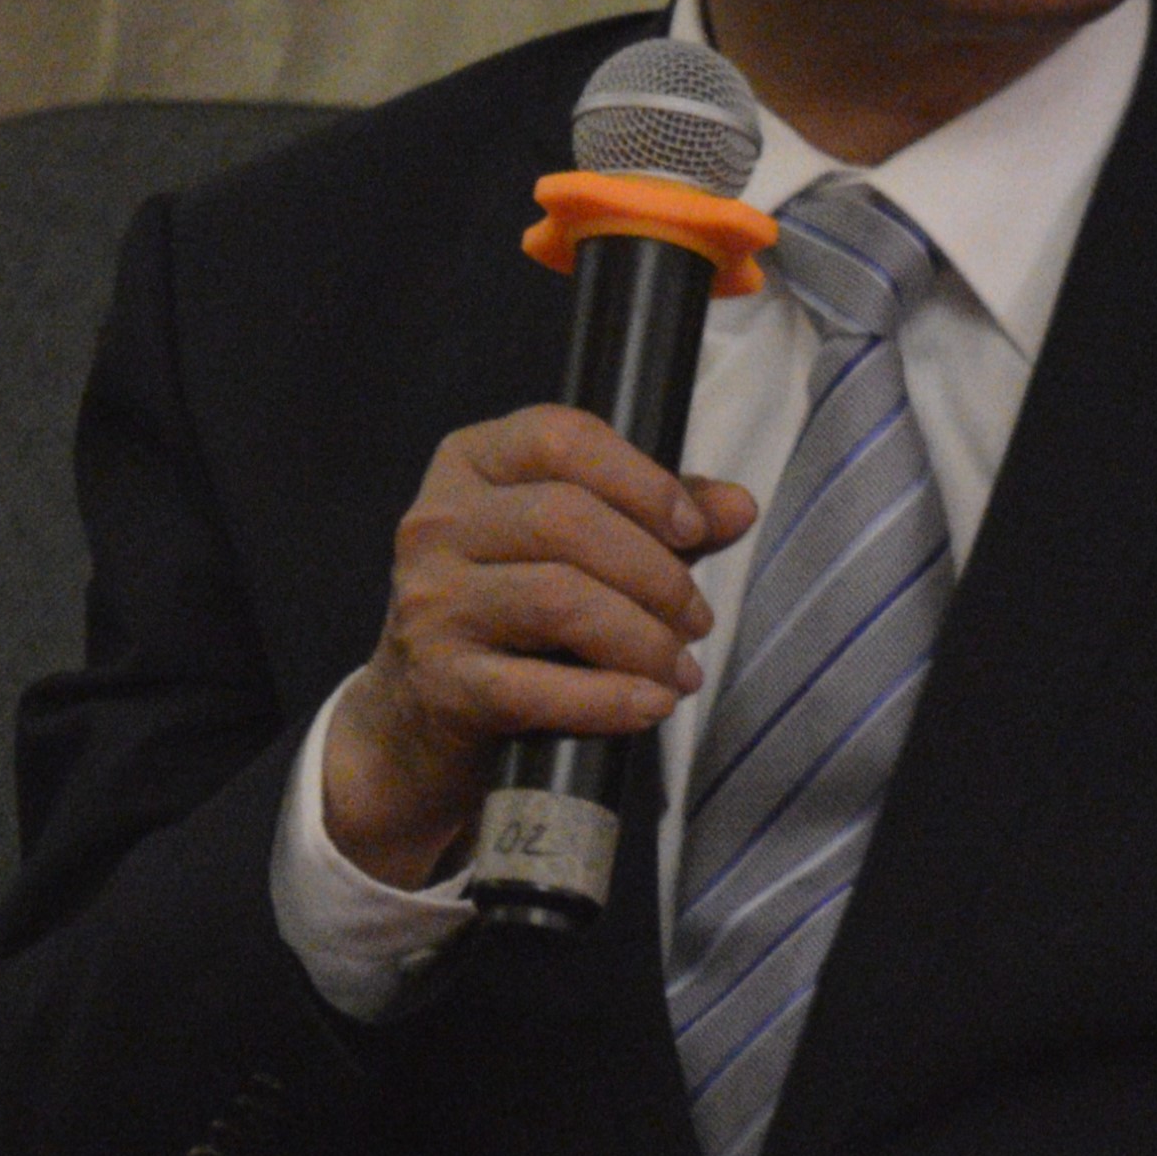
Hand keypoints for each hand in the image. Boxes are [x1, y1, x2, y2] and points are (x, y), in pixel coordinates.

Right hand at [322, 405, 754, 888]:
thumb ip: (657, 519)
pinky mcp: (437, 683)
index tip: (695, 530)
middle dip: (654, 572)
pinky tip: (652, 705)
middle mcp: (437, 522)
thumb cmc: (514, 611)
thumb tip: (739, 506)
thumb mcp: (581, 548)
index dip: (641, 480)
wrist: (417, 717)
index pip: (561, 438)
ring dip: (642, 639)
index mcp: (470, 461)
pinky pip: (537, 688)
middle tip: (698, 619)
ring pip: (557, 598)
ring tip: (682, 669)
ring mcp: (429, 602)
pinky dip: (610, 700)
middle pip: (565, 519)